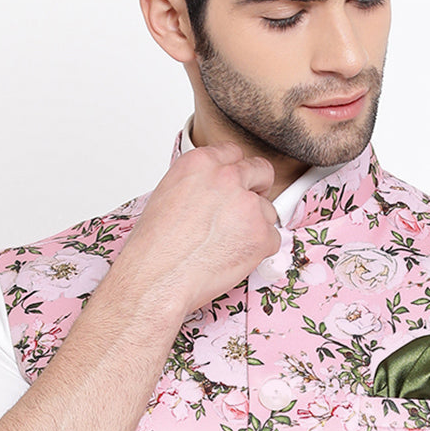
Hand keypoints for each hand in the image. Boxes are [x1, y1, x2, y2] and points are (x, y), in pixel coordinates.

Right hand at [118, 141, 282, 317]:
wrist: (157, 277)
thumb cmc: (155, 246)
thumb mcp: (169, 195)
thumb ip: (199, 184)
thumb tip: (216, 191)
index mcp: (201, 163)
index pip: (234, 153)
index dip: (237, 172)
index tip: (236, 185)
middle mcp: (227, 178)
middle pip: (261, 171)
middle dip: (258, 188)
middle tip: (244, 211)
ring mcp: (248, 205)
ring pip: (268, 210)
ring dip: (255, 226)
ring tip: (226, 245)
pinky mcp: (262, 234)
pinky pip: (273, 239)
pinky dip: (259, 251)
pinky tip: (233, 259)